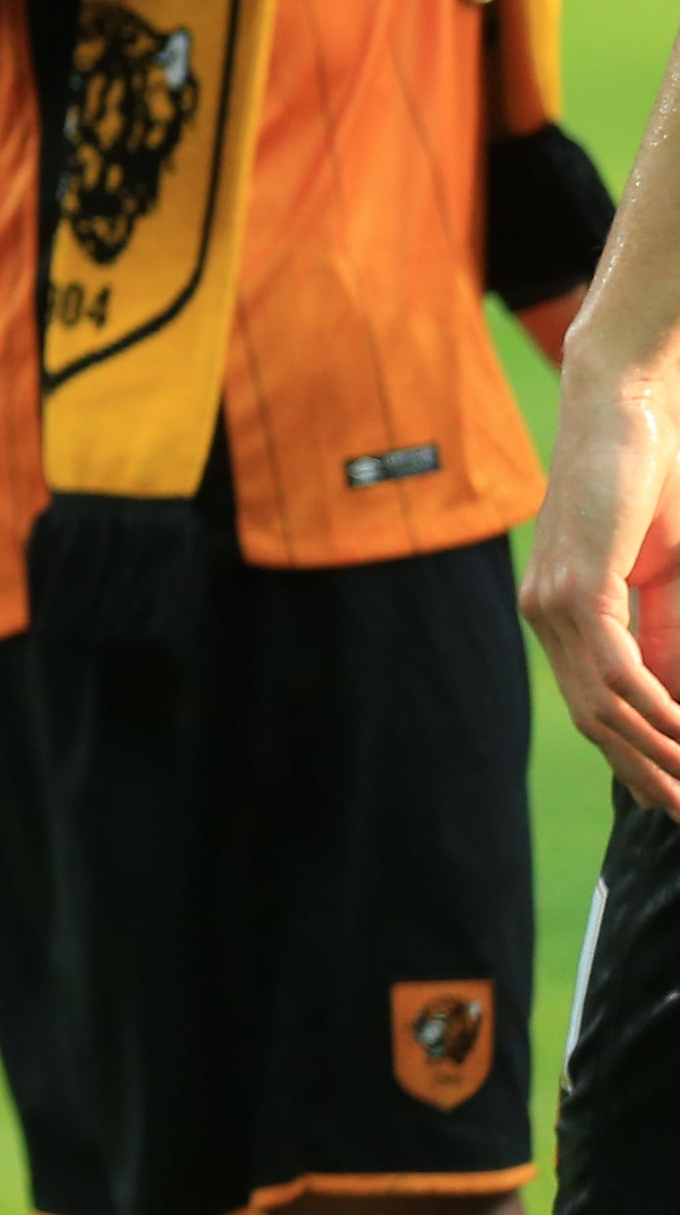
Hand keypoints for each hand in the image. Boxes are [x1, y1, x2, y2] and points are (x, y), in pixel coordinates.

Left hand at [528, 337, 679, 814]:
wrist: (629, 409)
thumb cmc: (655, 486)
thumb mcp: (672, 579)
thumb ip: (673, 640)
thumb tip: (676, 707)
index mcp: (563, 618)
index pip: (598, 711)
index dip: (640, 763)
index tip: (676, 805)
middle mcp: (547, 617)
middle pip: (596, 724)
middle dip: (650, 776)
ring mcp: (553, 604)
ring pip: (603, 707)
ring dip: (658, 753)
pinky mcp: (576, 586)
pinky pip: (613, 669)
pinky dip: (653, 708)